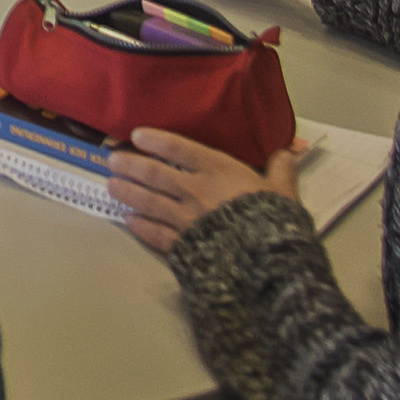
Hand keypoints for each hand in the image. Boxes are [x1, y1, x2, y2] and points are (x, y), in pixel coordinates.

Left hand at [108, 130, 304, 254]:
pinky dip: (140, 226)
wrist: (267, 263)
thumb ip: (281, 170)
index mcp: (218, 171)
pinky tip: (129, 221)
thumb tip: (288, 152)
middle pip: (153, 173)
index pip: (179, 148)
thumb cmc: (275, 223)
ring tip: (111, 185)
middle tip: (112, 160)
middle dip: (130, 165)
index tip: (138, 135)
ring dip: (127, 192)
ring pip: (147, 201)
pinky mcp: (182, 246)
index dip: (156, 140)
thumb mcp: (283, 191)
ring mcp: (185, 219)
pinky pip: (154, 233)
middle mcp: (195, 191)